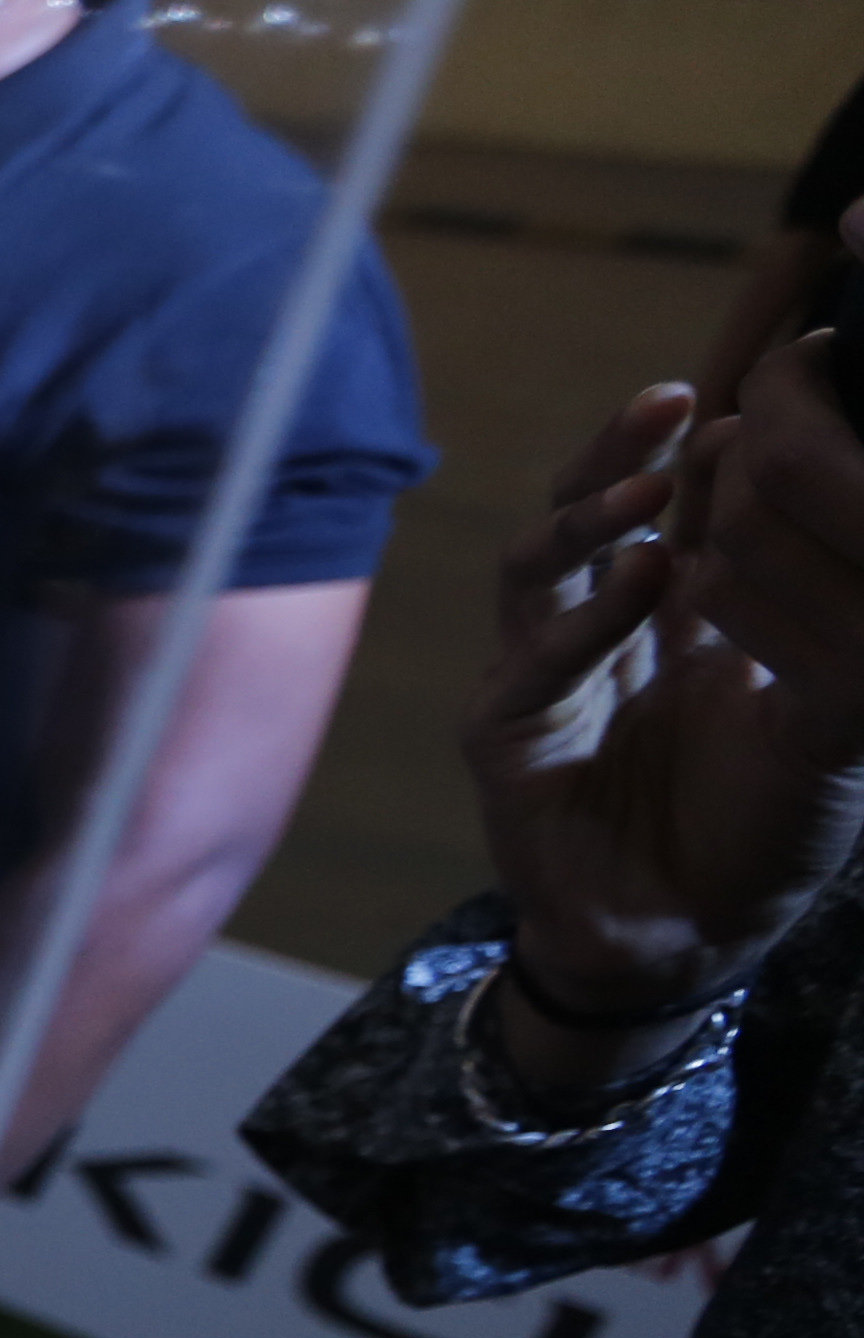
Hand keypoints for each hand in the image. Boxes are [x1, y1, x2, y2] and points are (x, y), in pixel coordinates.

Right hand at [464, 317, 863, 1029]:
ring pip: (541, 568)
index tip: (759, 397)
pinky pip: (533, 666)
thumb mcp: (826, 712)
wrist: (692, 940)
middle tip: (673, 400)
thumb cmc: (763, 826)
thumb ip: (823, 618)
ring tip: (651, 486)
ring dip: (591, 519)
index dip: (710, 448)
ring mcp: (547, 679)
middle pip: (592, 511)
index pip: (682, 504)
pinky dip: (583, 623)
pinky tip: (640, 582)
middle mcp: (606, 630)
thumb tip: (840, 507)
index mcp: (682, 612)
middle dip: (623, 451)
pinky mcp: (507, 740)